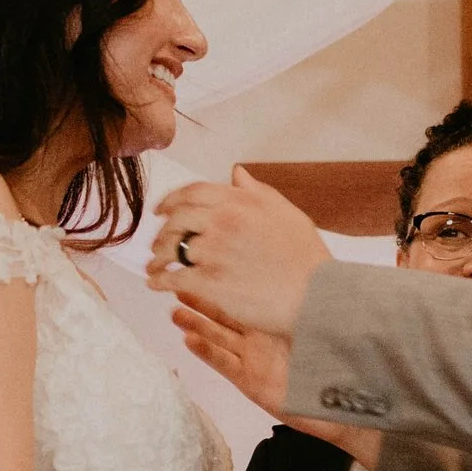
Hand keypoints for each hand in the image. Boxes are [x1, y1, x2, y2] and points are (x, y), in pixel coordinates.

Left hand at [149, 165, 331, 338]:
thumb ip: (256, 191)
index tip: (161, 209)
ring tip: (154, 267)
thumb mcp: (285, 212)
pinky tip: (157, 284)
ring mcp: (214, 252)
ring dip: (157, 258)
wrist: (317, 296)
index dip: (171, 200)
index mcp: (240, 201)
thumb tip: (236, 174)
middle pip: (175, 219)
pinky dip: (160, 281)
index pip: (192, 192)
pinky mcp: (209, 282)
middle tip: (157, 243)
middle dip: (161, 232)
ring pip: (171, 249)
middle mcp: (223, 221)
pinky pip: (173, 278)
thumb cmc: (306, 258)